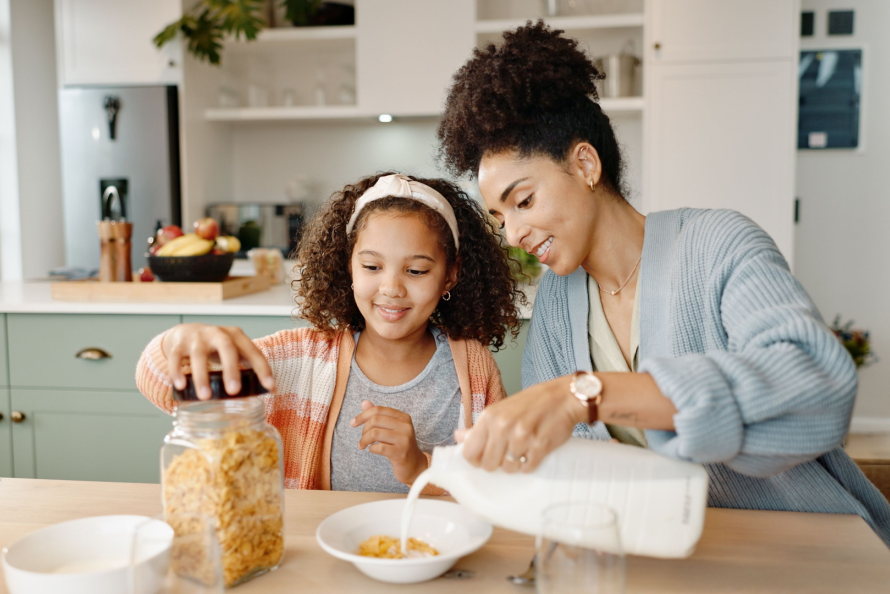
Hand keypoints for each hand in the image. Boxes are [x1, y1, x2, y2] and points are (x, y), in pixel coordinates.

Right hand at [161, 323, 273, 399]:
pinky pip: (177, 357)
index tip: (269, 387)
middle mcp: (217, 334)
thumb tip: (269, 390)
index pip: (253, 351)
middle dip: (231, 370)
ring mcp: (197, 338)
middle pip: (226, 348)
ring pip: (199, 355)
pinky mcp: (179, 345)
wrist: (186, 332)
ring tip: (205, 396)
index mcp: (236, 336)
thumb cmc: (215, 347)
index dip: (262, 368)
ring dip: (202, 376)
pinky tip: (181, 386)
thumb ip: (248, 366)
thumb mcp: (234, 350)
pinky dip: (177, 372)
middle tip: (233, 391)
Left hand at [352, 401, 427, 485]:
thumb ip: (378, 415)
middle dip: (364, 429)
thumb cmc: (399, 445)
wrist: (414, 465)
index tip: (353, 423)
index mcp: (403, 417)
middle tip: (362, 438)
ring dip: (364, 440)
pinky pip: (379, 447)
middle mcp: (405, 426)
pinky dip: (371, 448)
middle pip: (375, 420)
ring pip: (375, 433)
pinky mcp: (401, 453)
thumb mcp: (390, 428)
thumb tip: (364, 402)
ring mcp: (404, 439)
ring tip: (362, 445)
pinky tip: (372, 450)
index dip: (362, 415)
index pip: (378, 410)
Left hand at [455, 374, 585, 472]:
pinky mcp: (540, 446)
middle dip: (496, 464)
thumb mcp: (501, 409)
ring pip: (508, 469)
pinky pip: (527, 468)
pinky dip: (529, 464)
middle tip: (506, 455)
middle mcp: (503, 426)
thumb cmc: (531, 403)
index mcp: (490, 416)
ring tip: (522, 451)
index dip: (476, 460)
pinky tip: (533, 452)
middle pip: (488, 465)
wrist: (563, 397)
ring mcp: (522, 437)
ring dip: (515, 465)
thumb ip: (480, 426)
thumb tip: (458, 437)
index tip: (484, 458)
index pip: (469, 452)